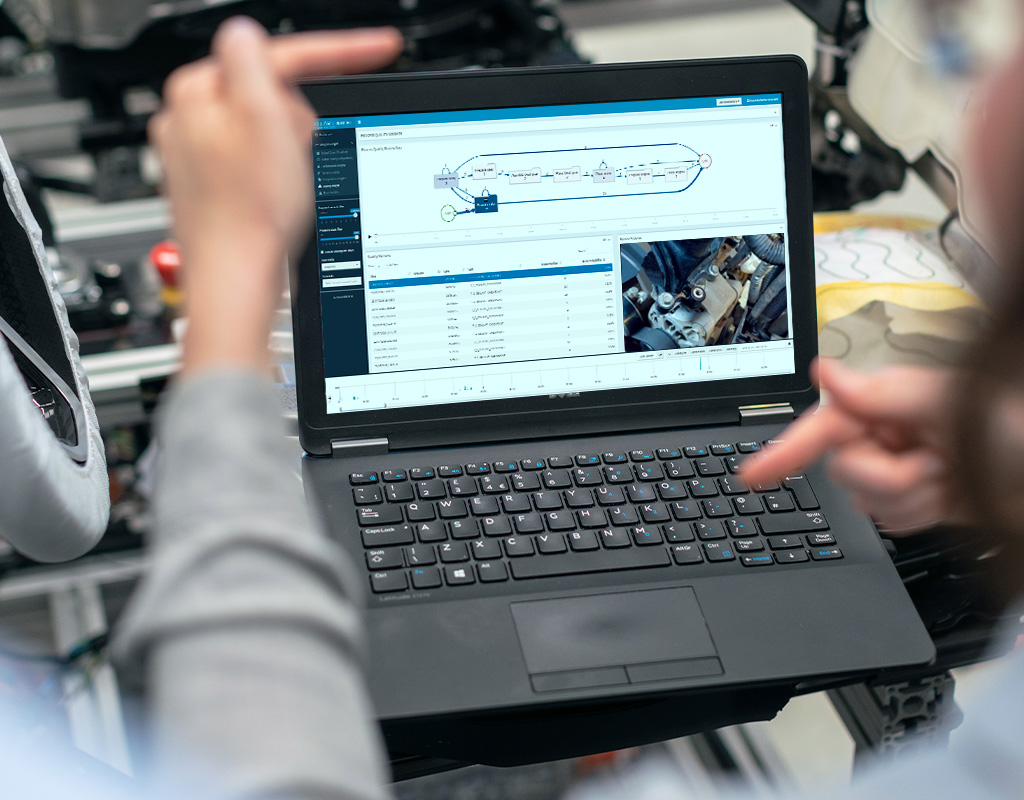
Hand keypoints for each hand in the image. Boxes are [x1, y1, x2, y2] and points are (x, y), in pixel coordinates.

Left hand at [149, 18, 401, 374]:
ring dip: (292, 149)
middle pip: (274, 93)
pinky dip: (280, 174)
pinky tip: (279, 198)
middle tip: (304, 153)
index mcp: (199, 92)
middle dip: (300, 117)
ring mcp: (201, 156)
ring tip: (287, 184)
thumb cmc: (249, 212)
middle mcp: (190, 120)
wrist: (237, 280)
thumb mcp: (262, 118)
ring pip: (270, 129)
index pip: (279, 54)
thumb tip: (248, 32)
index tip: (382, 48)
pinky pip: (263, 161)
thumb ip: (252, 59)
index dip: (339, 51)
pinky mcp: (217, 187)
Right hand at [740, 359, 962, 533]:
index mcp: (887, 403)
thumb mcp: (948, 403)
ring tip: (948, 478)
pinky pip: (890, 521)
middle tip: (933, 463)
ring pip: (865, 501)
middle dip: (888, 476)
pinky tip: (945, 497)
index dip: (784, 451)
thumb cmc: (1011, 431)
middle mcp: (886, 433)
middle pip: (844, 472)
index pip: (822, 427)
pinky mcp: (911, 500)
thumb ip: (879, 394)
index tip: (752, 476)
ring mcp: (898, 468)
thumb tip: (825, 373)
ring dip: (911, 497)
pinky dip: (919, 514)